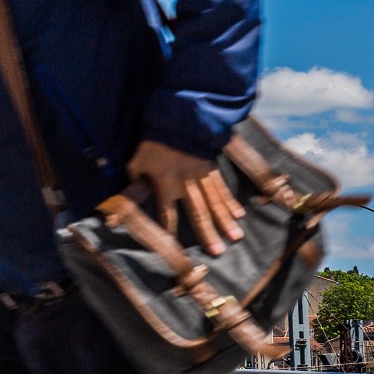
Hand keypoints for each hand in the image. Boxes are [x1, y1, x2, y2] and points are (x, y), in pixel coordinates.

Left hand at [126, 140, 244, 254]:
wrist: (175, 119)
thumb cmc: (152, 143)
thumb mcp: (137, 161)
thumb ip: (136, 180)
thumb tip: (132, 196)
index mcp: (164, 184)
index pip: (166, 213)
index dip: (169, 231)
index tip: (174, 249)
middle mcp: (185, 184)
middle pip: (198, 212)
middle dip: (208, 234)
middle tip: (218, 253)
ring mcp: (201, 176)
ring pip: (215, 202)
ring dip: (225, 221)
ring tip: (235, 238)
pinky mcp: (211, 168)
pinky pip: (222, 187)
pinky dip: (231, 201)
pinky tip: (240, 215)